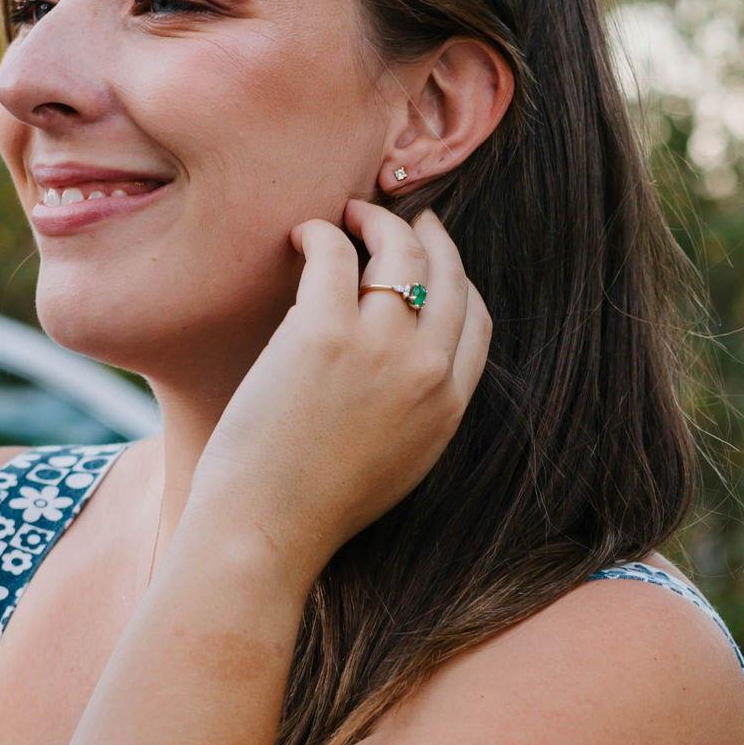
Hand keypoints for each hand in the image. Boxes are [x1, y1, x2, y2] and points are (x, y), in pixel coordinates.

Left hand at [180, 200, 491, 581]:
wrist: (267, 531)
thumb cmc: (314, 506)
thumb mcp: (397, 463)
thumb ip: (416, 409)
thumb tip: (405, 364)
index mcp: (448, 405)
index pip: (476, 318)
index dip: (455, 278)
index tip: (432, 259)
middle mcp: (426, 370)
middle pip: (447, 273)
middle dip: (428, 233)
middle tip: (398, 216)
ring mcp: (379, 347)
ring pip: (398, 251)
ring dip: (376, 220)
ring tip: (349, 213)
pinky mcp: (322, 332)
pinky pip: (333, 254)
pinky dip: (320, 233)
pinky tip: (302, 234)